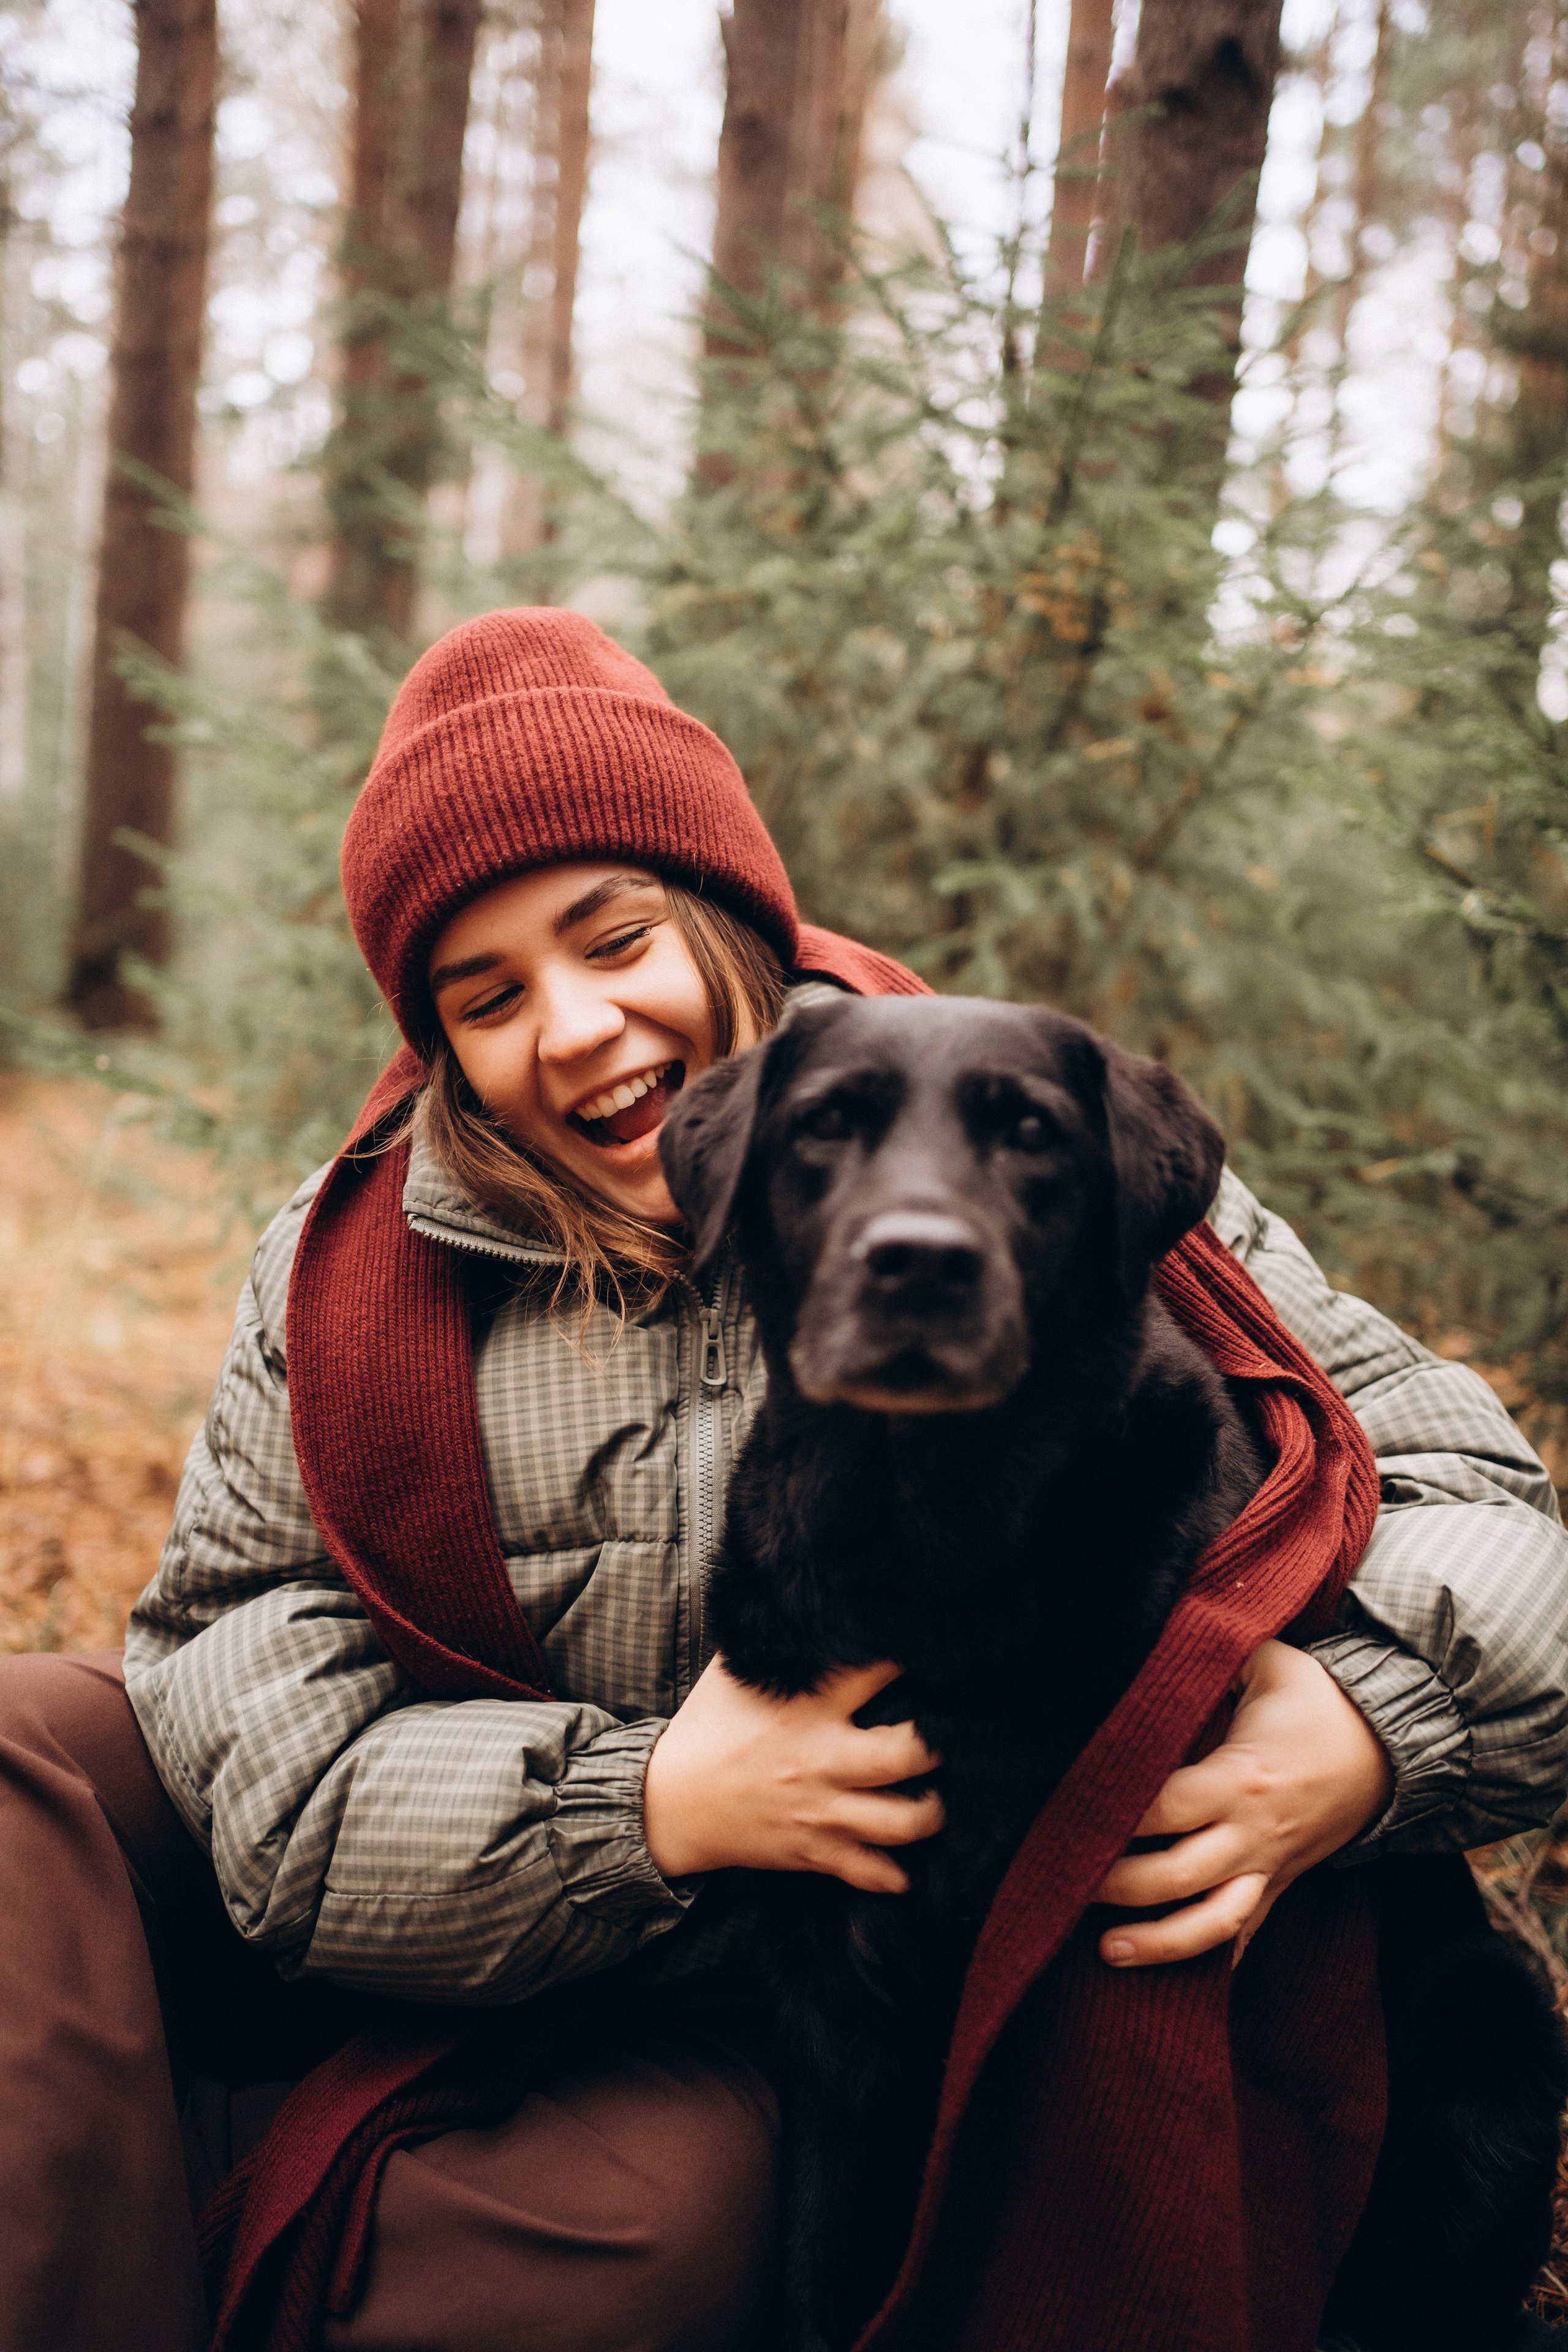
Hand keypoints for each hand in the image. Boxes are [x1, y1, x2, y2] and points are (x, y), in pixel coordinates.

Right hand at [643, 1656, 943, 1892]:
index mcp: (808, 1708)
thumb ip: (776, 1642)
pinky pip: (869, 1871)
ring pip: (903, 1820)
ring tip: (942, 1797)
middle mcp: (823, 1759)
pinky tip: (911, 1866)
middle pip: (907, 1754)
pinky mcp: (813, 1851)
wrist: (668, 1803)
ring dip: (933, 1811)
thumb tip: (797, 1603)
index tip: (941, 1654)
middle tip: (954, 1736)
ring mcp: (822, 1810)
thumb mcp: (735, 1674)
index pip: (877, 1673)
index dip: (914, 1659)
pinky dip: (896, 1874)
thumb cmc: (706, 1729)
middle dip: (940, 1745)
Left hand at [1092, 1638, 1393, 1968]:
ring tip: (1107, 1953)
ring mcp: (1269, 1866)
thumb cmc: (1318, 1700)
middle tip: (1064, 1882)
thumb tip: (1156, 1636)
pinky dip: (1210, 1956)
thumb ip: (1212, 1654)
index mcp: (1241, 1778)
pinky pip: (1246, 1932)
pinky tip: (1169, 1982)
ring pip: (1214, 1922)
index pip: (1166, 1807)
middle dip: (1117, 1886)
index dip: (1115, 1815)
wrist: (1393, 1745)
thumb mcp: (1269, 1662)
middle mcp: (1253, 1832)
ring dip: (1161, 1943)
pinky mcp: (1280, 1883)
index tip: (1066, 1816)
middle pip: (1177, 1875)